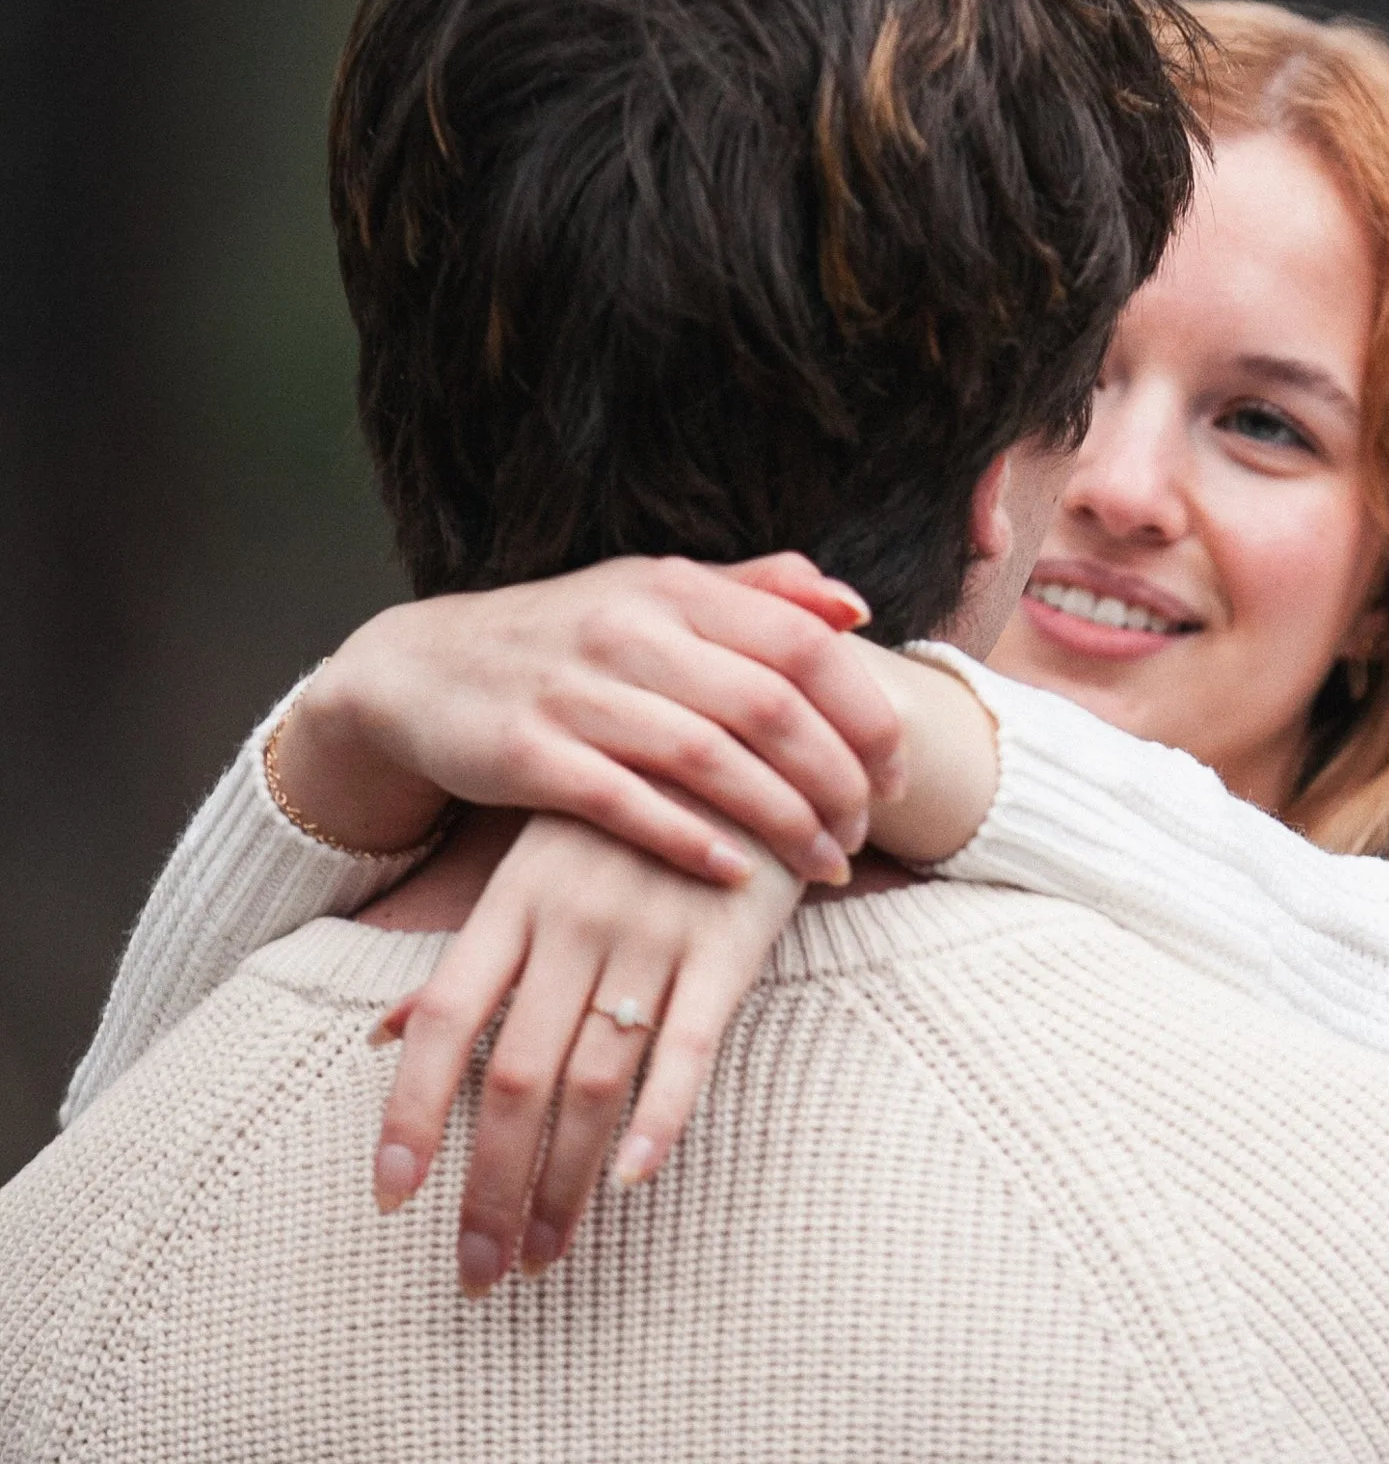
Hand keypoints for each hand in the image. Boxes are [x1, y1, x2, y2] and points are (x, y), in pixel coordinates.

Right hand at [276, 554, 905, 885]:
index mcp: (672, 587)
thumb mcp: (652, 593)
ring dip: (782, 820)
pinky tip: (738, 876)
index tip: (896, 774)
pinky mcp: (524, 754)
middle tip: (866, 834)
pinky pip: (624, 802)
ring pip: (709, 758)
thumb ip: (754, 594)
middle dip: (837, 780)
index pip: (804, 644)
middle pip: (771, 706)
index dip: (865, 713)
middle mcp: (629, 630)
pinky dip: (690, 839)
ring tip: (823, 864)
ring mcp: (574, 692)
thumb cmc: (563, 638)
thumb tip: (852, 609)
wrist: (418, 669)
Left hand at [368, 807, 803, 1288]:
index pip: (443, 1021)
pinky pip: (690, 1043)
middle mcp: (573, 920)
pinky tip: (636, 1178)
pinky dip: (661, 1113)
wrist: (750, 735)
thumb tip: (380, 1036)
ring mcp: (652, 931)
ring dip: (566, 1179)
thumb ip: (464, 955)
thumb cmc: (627, 816)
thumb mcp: (531, 866)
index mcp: (514, 903)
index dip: (412, 1114)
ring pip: (593, 1076)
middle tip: (478, 1271)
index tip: (393, 1199)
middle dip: (490, 1186)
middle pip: (514, 1074)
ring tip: (547, 1252)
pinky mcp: (729, 942)